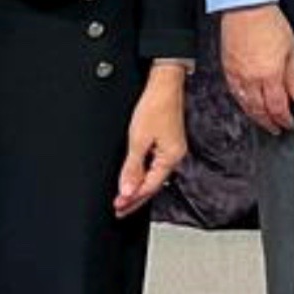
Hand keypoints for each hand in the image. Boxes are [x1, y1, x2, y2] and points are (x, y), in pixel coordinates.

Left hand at [116, 65, 188, 217]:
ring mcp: (171, 149)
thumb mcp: (138, 140)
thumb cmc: (156, 105)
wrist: (163, 84)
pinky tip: (134, 178)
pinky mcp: (167, 142)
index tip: (118, 206)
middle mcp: (174, 156)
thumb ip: (132, 168)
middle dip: (134, 198)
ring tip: (123, 198)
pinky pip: (154, 165)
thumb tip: (127, 190)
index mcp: (171, 157)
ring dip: (137, 187)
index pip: (150, 187)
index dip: (132, 198)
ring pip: (153, 176)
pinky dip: (142, 174)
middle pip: (153, 184)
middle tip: (119, 209)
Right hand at [223, 3, 293, 133]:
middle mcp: (252, 79)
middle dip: (270, 123)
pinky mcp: (227, 69)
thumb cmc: (270, 23)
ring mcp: (237, 75)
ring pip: (246, 105)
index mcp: (270, 75)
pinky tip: (248, 106)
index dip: (284, 119)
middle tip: (277, 129)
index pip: (278, 107)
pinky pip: (234, 94)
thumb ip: (293, 77)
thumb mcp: (291, 49)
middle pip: (261, 110)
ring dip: (256, 117)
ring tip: (264, 122)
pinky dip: (242, 104)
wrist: (246, 6)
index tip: (289, 125)